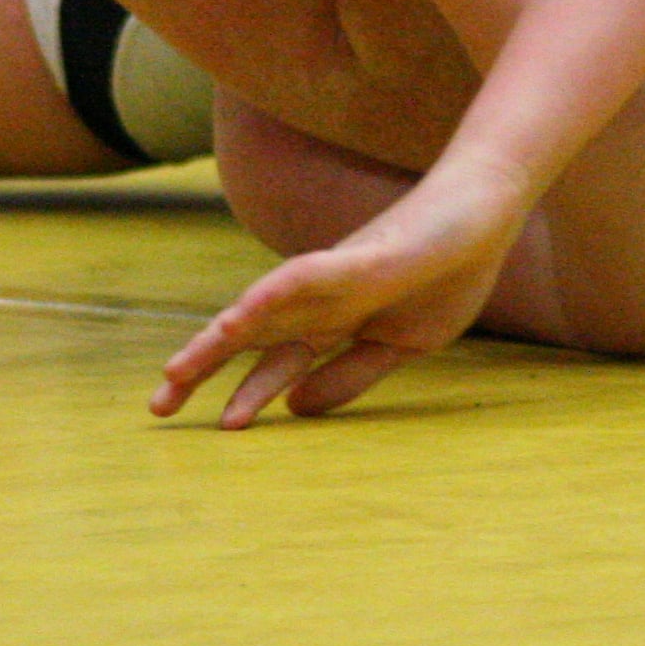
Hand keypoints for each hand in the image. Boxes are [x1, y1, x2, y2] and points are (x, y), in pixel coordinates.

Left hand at [153, 154, 533, 426]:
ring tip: (178, 371)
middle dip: (202, 369)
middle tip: (158, 407)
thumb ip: (349, 376)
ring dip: (220, 340)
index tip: (217, 429)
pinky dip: (271, 296)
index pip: (275, 363)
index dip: (244, 394)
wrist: (486, 217)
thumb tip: (295, 409)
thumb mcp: (401, 346)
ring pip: (262, 310)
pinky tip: (241, 315)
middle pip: (249, 339)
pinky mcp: (357, 258)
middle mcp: (321, 301)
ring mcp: (335, 277)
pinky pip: (305, 276)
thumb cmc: (447, 273)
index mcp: (334, 323)